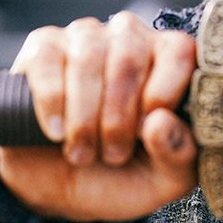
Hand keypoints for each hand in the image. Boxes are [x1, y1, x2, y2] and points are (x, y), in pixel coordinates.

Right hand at [0, 12, 197, 222]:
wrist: (59, 185)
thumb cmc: (121, 174)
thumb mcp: (161, 179)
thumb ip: (177, 153)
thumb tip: (161, 121)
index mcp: (169, 60)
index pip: (179, 51)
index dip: (164, 92)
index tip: (146, 131)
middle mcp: (129, 38)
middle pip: (130, 55)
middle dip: (119, 115)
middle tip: (114, 155)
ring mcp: (85, 37)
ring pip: (89, 57)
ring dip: (85, 115)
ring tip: (83, 152)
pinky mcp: (43, 47)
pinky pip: (48, 60)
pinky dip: (52, 101)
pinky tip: (56, 131)